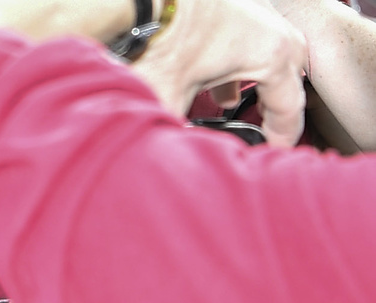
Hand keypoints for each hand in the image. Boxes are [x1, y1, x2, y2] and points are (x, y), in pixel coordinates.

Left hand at [131, 0, 307, 146]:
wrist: (147, 2)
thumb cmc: (164, 40)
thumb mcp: (172, 99)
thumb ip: (181, 131)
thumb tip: (180, 152)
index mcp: (272, 56)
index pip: (290, 108)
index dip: (282, 137)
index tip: (275, 152)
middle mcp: (274, 32)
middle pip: (287, 80)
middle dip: (274, 108)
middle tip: (265, 133)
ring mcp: (258, 16)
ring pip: (268, 58)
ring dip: (255, 85)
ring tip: (235, 108)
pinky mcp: (238, 9)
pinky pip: (249, 42)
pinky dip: (236, 65)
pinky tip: (214, 80)